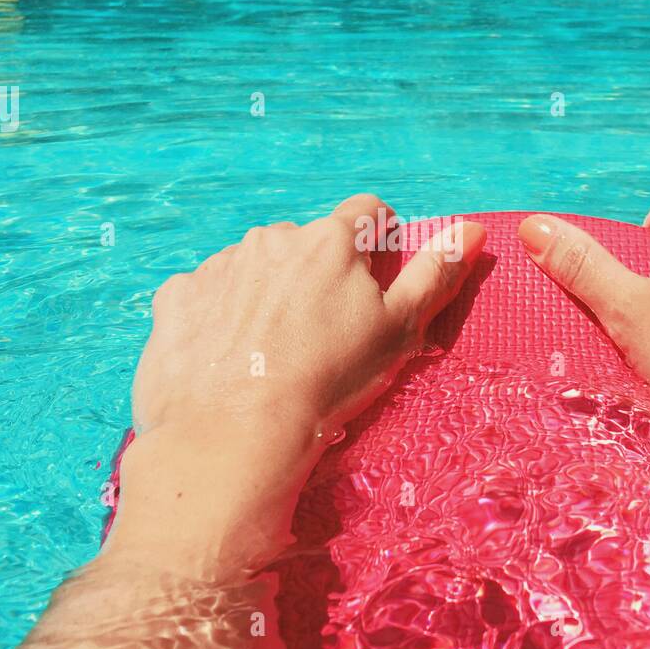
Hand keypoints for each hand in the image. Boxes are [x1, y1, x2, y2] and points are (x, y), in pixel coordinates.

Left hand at [116, 194, 485, 577]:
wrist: (232, 433)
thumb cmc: (327, 383)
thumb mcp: (398, 332)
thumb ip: (435, 275)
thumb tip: (471, 229)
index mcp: (330, 241)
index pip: (367, 214)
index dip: (376, 246)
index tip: (371, 285)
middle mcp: (272, 238)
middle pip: (306, 244)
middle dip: (315, 275)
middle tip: (319, 334)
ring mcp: (220, 265)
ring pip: (254, 267)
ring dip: (266, 293)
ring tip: (270, 352)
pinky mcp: (177, 296)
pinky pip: (206, 294)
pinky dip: (218, 315)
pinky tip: (228, 357)